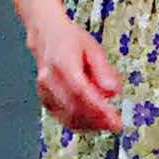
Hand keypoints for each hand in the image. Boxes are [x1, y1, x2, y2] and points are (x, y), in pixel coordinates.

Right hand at [32, 17, 121, 131]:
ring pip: (68, 117)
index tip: (114, 120)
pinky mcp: (44, 100)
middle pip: (74, 107)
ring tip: (106, 121)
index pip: (80, 91)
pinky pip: (63, 118)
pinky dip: (80, 122)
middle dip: (96, 119)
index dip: (98, 108)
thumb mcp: (92, 47)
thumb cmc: (70, 40)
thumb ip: (103, 70)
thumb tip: (113, 91)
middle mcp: (49, 79)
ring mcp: (44, 91)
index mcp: (61, 61)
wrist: (46, 35)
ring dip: (89, 124)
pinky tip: (92, 120)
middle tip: (114, 123)